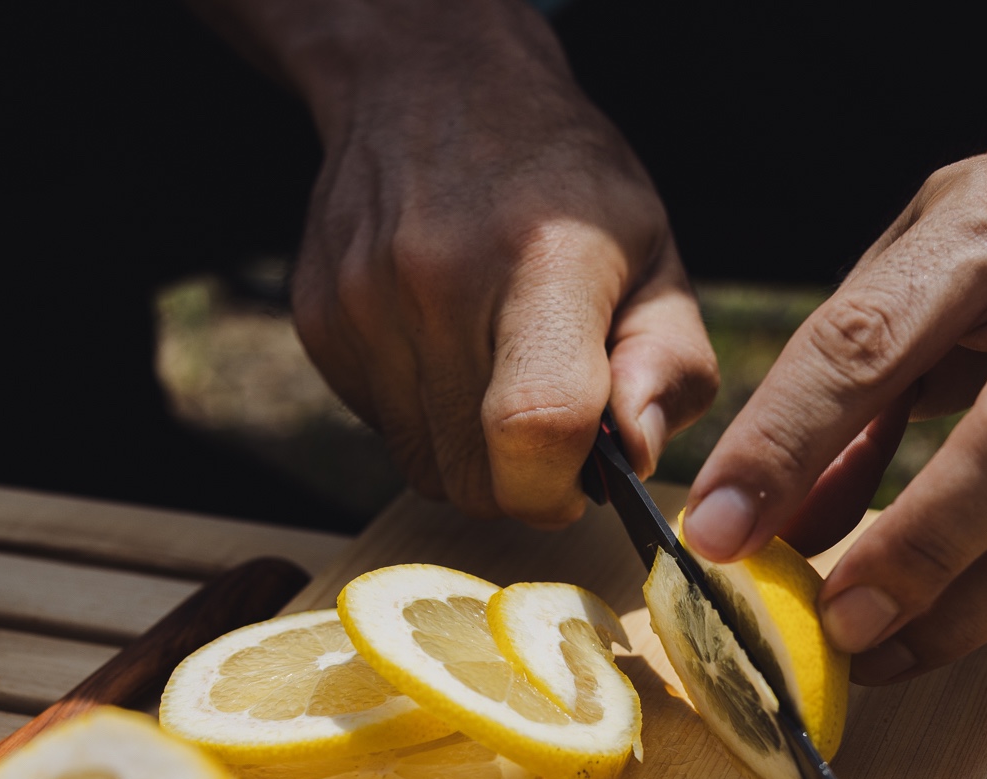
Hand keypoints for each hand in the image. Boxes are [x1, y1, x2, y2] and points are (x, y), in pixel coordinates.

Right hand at [281, 3, 716, 525]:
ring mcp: (362, 303)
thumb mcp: (654, 252)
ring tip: (497, 372)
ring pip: (422, 468)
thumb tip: (633, 458)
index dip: (560, 486)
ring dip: (470, 453)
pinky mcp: (319, 323)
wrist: (429, 84)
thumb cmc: (565, 185)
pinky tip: (446, 349)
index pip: (535, 426)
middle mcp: (436, 281)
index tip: (581, 480)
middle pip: (474, 475)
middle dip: (522, 484)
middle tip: (551, 428)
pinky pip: (382, 429)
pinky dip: (423, 417)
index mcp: (541, 260)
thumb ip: (667, 363)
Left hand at [686, 148, 986, 684]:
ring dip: (963, 607)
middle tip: (830, 621)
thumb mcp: (901, 273)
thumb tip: (758, 530)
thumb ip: (831, 394)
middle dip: (914, 547)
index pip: (870, 342)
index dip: (783, 444)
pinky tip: (934, 627)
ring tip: (872, 650)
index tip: (716, 531)